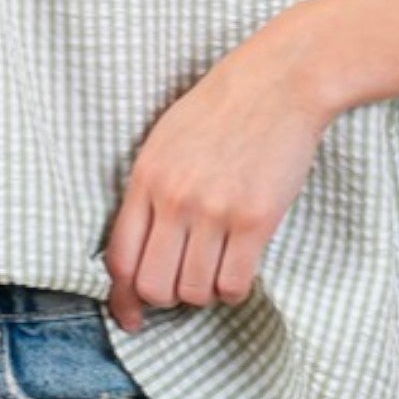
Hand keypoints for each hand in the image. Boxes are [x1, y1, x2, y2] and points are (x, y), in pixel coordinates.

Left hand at [102, 20, 330, 332]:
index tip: (131, 316)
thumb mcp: (165, 140)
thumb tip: (139, 245)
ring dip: (203, 292)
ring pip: (194, 291)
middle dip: (166, 298)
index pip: (120, 258)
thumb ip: (148, 190)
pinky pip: (233, 283)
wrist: (279, 82)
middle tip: (182, 287)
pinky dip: (233, 290)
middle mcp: (174, 199)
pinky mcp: (255, 219)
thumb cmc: (222, 108)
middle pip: (154, 285)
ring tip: (215, 271)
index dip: (122, 298)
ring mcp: (214, 211)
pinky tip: (238, 271)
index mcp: (146, 178)